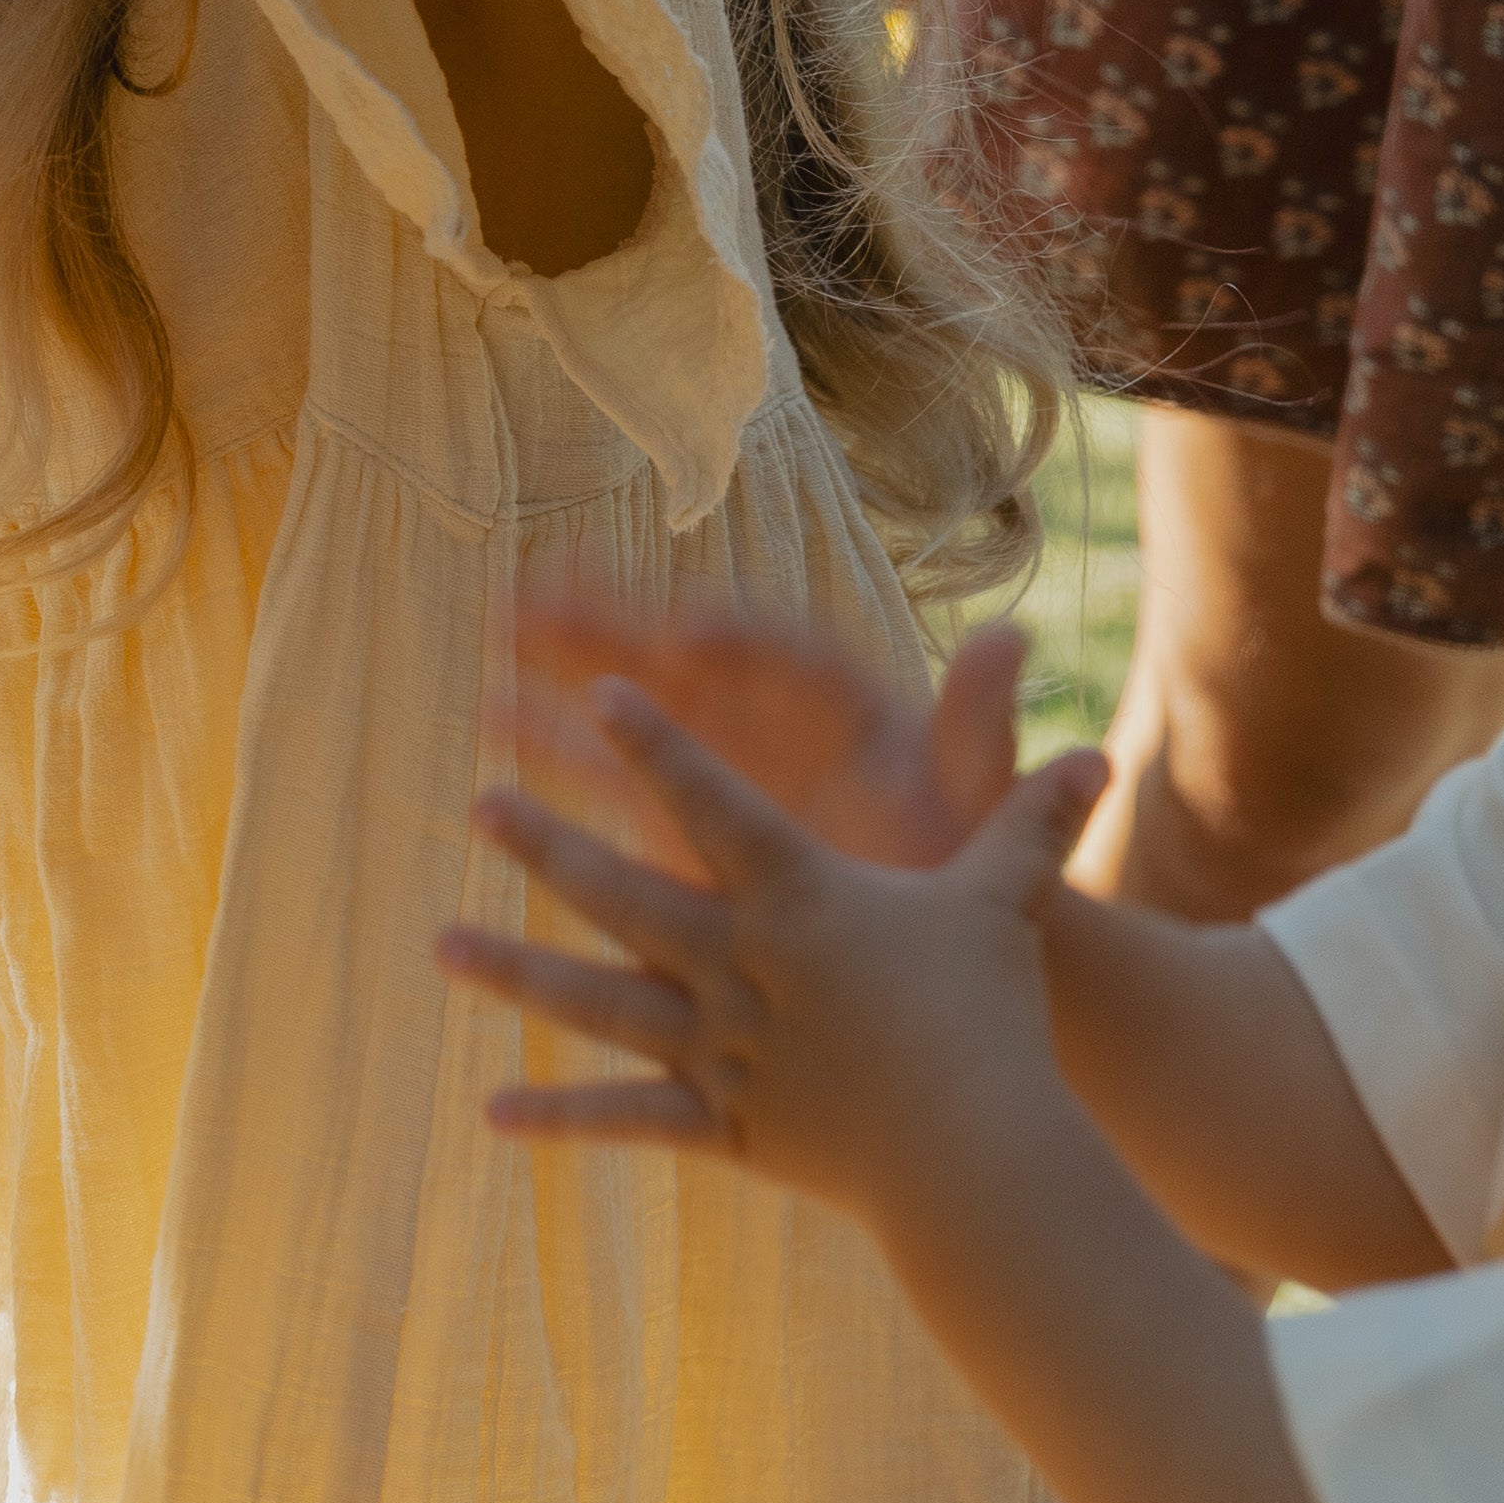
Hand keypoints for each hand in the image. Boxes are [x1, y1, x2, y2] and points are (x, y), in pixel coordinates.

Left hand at [438, 645, 1107, 1215]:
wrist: (981, 1156)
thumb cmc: (993, 1015)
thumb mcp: (1005, 902)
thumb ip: (1028, 819)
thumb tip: (1096, 753)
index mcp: (801, 898)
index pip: (716, 802)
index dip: (657, 745)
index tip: (599, 692)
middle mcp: (744, 965)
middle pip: (627, 891)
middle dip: (548, 841)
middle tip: (478, 799)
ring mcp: (721, 1048)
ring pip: (599, 999)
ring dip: (517, 968)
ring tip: (440, 942)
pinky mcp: (720, 1122)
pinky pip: (627, 1116)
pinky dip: (560, 1116)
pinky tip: (491, 1111)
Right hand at [505, 587, 1035, 877]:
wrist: (933, 922)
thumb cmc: (961, 850)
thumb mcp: (976, 795)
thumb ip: (982, 726)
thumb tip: (1016, 640)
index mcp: (840, 703)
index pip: (786, 657)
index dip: (741, 638)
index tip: (692, 630)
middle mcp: (769, 715)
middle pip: (685, 655)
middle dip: (619, 620)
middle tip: (545, 580)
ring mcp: (714, 762)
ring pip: (631, 703)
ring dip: (564, 667)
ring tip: (492, 630)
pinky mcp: (676, 816)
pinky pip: (608, 774)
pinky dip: (554, 749)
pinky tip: (487, 729)